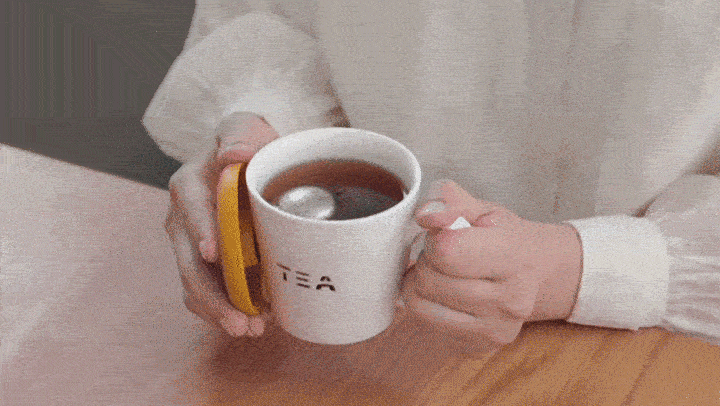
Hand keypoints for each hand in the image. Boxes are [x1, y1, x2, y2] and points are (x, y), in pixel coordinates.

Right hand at [164, 112, 278, 336]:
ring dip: (218, 311)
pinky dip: (222, 309)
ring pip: (193, 283)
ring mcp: (189, 244)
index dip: (202, 229)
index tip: (214, 253)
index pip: (191, 207)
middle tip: (239, 319)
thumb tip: (234, 152)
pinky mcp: (201, 263)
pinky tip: (249, 321)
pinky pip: (203, 292)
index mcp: (187, 185)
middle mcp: (181, 218)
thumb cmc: (246, 144)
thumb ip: (238, 133)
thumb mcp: (243, 128)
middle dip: (212, 293)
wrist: (246, 163)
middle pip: (188, 260)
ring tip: (249, 329)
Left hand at [400, 180, 582, 346]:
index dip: (436, 238)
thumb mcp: (483, 210)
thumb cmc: (505, 237)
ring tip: (445, 272)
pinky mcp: (480, 345)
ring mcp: (496, 328)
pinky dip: (424, 301)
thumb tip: (426, 216)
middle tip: (447, 253)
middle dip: (427, 259)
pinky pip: (423, 320)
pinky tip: (444, 292)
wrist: (537, 272)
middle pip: (428, 277)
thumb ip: (451, 203)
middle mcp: (511, 300)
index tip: (447, 234)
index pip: (447, 251)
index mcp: (516, 259)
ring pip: (419, 300)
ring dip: (421, 280)